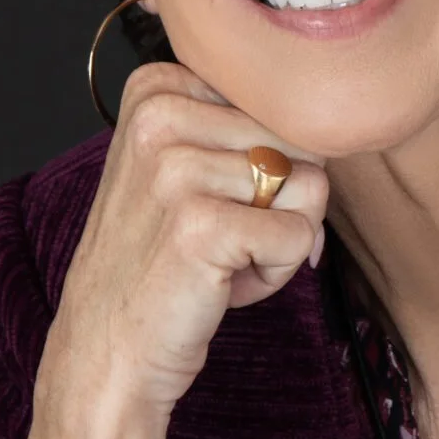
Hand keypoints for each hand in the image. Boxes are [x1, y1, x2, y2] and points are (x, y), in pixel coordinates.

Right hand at [44, 59, 330, 423]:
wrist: (106, 349)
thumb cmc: (158, 263)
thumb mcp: (186, 169)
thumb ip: (249, 134)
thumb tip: (333, 142)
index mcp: (157, 89)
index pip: (278, 105)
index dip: (265, 164)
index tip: (210, 200)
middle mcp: (161, 116)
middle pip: (299, 142)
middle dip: (278, 203)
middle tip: (217, 239)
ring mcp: (177, 169)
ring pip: (309, 187)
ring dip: (277, 239)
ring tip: (218, 260)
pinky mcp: (201, 224)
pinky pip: (301, 236)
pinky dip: (276, 272)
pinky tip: (223, 284)